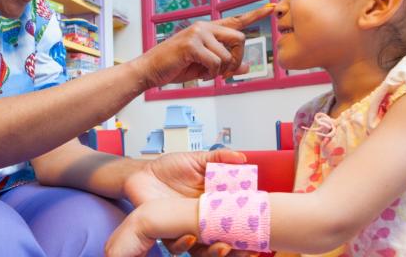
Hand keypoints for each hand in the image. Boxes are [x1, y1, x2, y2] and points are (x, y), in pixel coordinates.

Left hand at [123, 150, 254, 256]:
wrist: (143, 173)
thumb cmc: (170, 168)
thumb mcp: (196, 160)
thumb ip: (218, 158)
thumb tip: (242, 158)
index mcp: (214, 206)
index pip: (236, 222)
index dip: (250, 230)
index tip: (262, 234)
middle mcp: (202, 221)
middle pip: (224, 241)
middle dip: (237, 250)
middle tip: (248, 250)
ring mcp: (186, 228)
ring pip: (203, 250)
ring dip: (214, 253)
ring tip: (222, 247)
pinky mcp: (168, 233)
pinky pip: (177, 245)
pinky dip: (184, 244)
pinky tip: (189, 238)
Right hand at [130, 5, 274, 87]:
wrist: (151, 70)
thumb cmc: (176, 66)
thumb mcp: (205, 66)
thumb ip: (227, 65)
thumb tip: (247, 67)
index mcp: (208, 29)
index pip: (236, 20)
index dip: (255, 14)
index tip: (272, 7)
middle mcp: (204, 27)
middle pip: (239, 38)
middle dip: (237, 58)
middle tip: (226, 72)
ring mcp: (198, 34)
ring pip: (227, 55)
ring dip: (221, 71)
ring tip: (207, 74)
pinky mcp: (191, 45)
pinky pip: (215, 62)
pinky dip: (211, 74)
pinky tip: (200, 75)